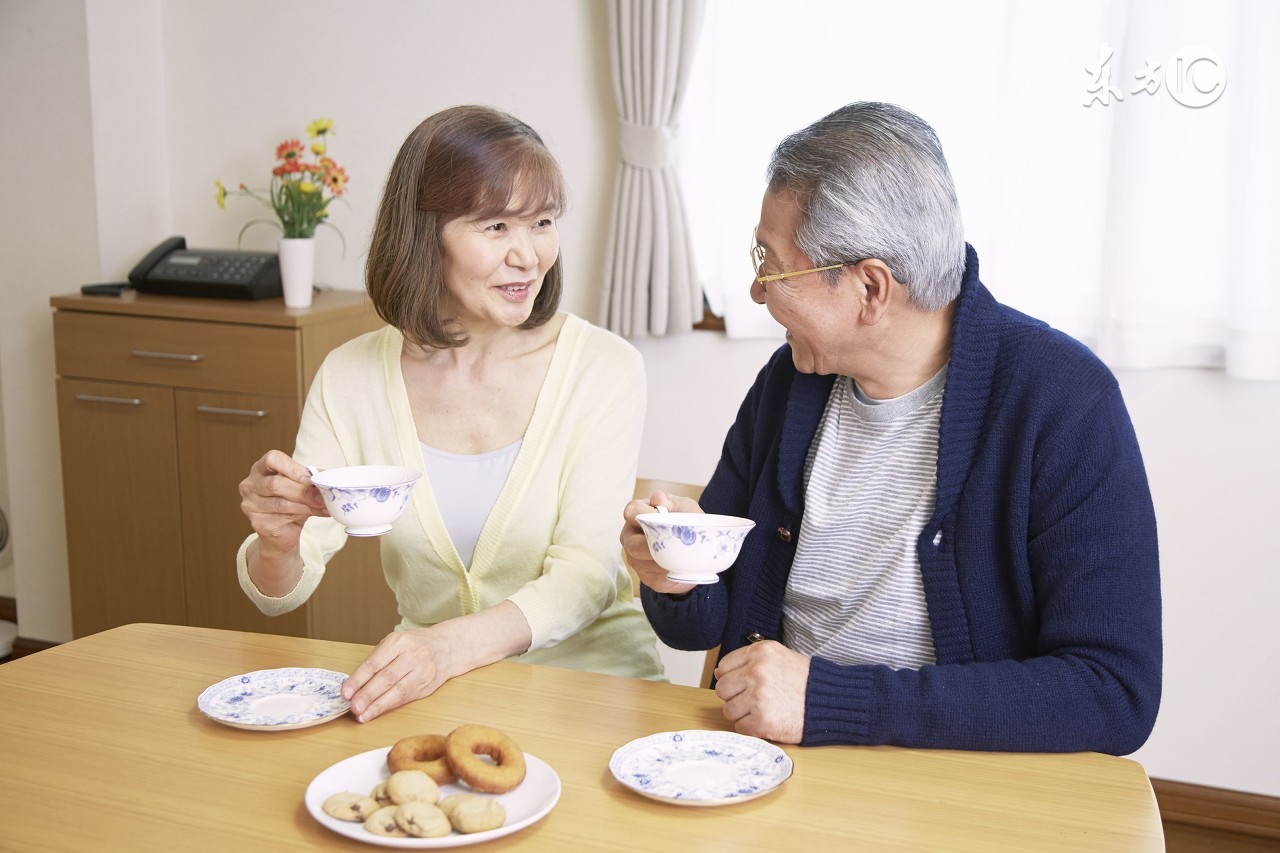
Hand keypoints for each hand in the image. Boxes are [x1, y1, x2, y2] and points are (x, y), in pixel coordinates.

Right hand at [238, 449, 327, 554]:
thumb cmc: (291, 503)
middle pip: (275, 484)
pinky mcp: (257, 522)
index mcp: (260, 469)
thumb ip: (308, 480)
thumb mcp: (300, 486)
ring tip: (324, 506)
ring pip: (281, 503)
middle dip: (303, 491)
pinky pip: (283, 517)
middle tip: (323, 496)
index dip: (293, 468)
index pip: (272, 459)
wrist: (282, 532)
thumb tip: (326, 477)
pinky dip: (304, 515)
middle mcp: (250, 484)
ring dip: (307, 505)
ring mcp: (250, 504)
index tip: (312, 478)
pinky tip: (317, 514)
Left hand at [341, 627, 457, 722]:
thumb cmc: (413, 645)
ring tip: (362, 714)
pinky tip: (375, 712)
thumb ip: (376, 660)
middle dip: (368, 694)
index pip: (375, 662)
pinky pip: (405, 697)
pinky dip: (388, 706)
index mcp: (399, 641)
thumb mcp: (395, 643)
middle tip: (353, 706)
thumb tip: (354, 684)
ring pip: (398, 690)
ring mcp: (422, 671)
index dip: (359, 679)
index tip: (345, 692)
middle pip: (387, 677)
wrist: (446, 647)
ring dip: (377, 705)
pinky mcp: (426, 685)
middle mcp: (412, 655)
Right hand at [620, 491, 703, 593]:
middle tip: (671, 543)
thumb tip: (657, 498)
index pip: (631, 512)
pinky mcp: (646, 577)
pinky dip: (668, 572)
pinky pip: (654, 577)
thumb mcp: (685, 509)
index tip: (661, 516)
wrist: (699, 553)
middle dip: (652, 545)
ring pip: (643, 563)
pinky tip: (678, 567)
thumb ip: (673, 502)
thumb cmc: (687, 523)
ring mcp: (635, 559)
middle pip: (633, 544)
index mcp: (637, 515)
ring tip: (681, 555)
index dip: (643, 514)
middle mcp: (630, 537)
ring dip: (663, 560)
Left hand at [714, 640, 809, 743]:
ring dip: (743, 714)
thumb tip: (717, 674)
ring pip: (728, 710)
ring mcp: (759, 698)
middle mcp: (757, 672)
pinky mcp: (763, 722)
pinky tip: (769, 720)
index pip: (724, 667)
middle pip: (722, 689)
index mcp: (760, 653)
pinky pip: (740, 727)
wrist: (830, 702)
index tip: (745, 684)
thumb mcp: (778, 657)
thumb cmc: (804, 681)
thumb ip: (748, 661)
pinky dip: (752, 728)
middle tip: (755, 699)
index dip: (732, 678)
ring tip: (764, 709)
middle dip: (735, 696)